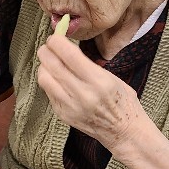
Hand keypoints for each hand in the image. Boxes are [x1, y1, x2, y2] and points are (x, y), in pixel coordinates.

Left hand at [36, 35, 168, 168]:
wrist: (123, 131)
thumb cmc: (122, 102)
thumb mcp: (111, 77)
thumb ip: (87, 65)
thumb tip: (65, 47)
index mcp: (98, 81)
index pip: (68, 54)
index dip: (57, 41)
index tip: (55, 37)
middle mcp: (83, 94)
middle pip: (52, 65)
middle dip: (47, 51)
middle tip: (49, 46)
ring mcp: (70, 107)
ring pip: (44, 79)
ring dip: (44, 66)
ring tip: (51, 62)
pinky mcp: (63, 115)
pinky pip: (48, 92)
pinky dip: (49, 81)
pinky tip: (57, 79)